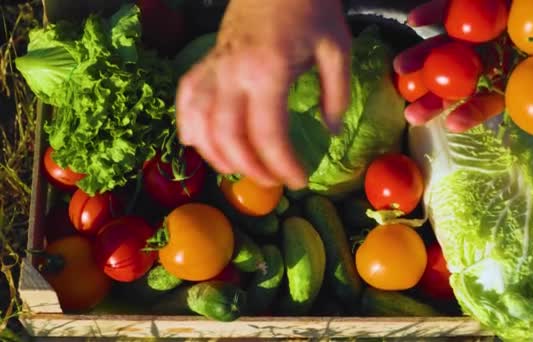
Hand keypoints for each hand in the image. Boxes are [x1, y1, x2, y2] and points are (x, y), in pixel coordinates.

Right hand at [175, 0, 350, 188]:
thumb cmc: (310, 9)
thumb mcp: (336, 49)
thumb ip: (336, 95)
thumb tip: (332, 132)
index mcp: (268, 71)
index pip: (268, 134)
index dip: (283, 165)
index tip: (299, 180)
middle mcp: (233, 73)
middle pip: (229, 136)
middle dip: (251, 168)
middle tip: (274, 182)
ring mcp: (214, 67)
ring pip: (201, 123)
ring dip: (216, 156)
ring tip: (239, 171)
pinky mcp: (205, 61)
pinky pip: (186, 98)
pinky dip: (188, 125)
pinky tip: (197, 143)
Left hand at [394, 0, 532, 137]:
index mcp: (515, 73)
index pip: (491, 99)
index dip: (473, 112)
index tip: (453, 125)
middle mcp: (494, 54)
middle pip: (460, 81)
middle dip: (435, 97)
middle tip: (411, 113)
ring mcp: (482, 28)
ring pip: (447, 46)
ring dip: (423, 57)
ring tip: (400, 68)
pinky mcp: (476, 1)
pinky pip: (451, 6)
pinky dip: (434, 12)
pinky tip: (415, 20)